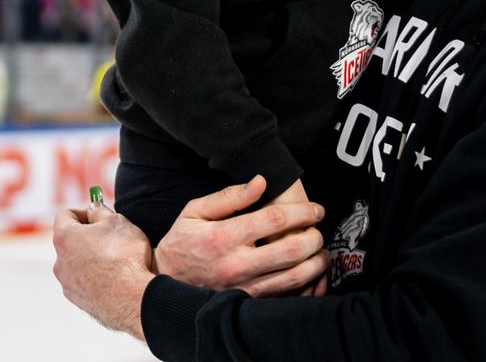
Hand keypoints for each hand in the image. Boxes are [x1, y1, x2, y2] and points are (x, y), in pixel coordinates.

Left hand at [52, 206, 155, 340]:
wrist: (133, 297)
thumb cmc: (125, 257)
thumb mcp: (117, 222)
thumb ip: (100, 212)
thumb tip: (94, 209)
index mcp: (65, 237)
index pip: (64, 215)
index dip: (82, 211)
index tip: (97, 215)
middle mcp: (60, 261)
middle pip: (69, 240)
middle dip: (87, 235)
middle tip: (109, 236)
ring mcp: (67, 283)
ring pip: (75, 262)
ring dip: (90, 257)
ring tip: (114, 259)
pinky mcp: (77, 299)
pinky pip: (83, 282)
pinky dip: (94, 276)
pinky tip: (113, 277)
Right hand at [154, 175, 327, 297]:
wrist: (164, 284)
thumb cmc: (181, 243)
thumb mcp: (195, 211)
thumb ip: (229, 196)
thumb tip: (261, 181)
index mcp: (224, 236)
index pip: (275, 219)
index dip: (303, 211)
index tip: (316, 209)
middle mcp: (237, 264)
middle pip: (292, 249)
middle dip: (314, 237)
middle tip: (319, 230)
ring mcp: (244, 288)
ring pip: (295, 278)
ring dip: (316, 263)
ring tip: (321, 252)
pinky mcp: (248, 304)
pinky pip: (286, 298)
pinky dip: (306, 287)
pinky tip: (310, 276)